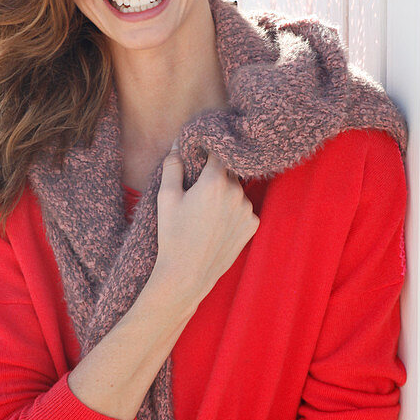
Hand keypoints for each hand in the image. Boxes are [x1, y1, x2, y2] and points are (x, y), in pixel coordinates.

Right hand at [153, 142, 258, 310]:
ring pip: (237, 191)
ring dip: (226, 194)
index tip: (200, 154)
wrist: (188, 273)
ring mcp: (247, 210)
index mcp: (215, 181)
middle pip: (228, 171)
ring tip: (206, 212)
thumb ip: (173, 166)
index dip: (208, 151)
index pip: (218, 151)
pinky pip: (243, 209)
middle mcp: (236, 192)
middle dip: (215, 175)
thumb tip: (177, 146)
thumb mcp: (166, 198)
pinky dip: (233, 211)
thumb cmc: (173, 235)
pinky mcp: (253, 225)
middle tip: (198, 189)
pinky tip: (217, 224)